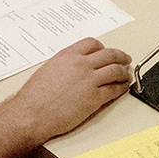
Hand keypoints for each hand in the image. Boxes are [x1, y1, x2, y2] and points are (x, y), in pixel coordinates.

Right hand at [6, 37, 131, 144]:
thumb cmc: (34, 96)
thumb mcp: (48, 69)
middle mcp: (80, 64)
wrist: (31, 114)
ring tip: (127, 75)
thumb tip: (73, 67)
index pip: (92, 43)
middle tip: (125, 59)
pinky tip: (122, 88)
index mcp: (68, 55)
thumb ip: (64, 64)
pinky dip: (121, 88)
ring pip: (115, 70)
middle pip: (109, 54)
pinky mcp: (94, 97)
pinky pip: (114, 90)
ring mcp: (89, 80)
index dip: (103, 48)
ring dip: (124, 72)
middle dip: (120, 56)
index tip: (106, 52)